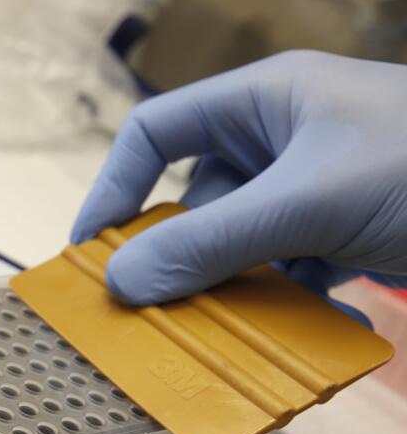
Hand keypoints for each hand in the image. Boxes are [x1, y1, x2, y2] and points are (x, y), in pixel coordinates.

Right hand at [71, 50, 406, 308]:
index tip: (90, 251)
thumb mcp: (310, 204)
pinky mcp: (343, 232)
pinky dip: (286, 302)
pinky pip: (284, 270)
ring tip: (234, 331)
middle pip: (195, 203)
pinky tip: (306, 323)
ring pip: (238, 247)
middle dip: (179, 261)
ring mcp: (313, 190)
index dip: (114, 189)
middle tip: (155, 313)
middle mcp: (281, 141)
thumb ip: (212, 243)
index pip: (157, 134)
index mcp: (264, 102)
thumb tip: (122, 282)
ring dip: (235, 291)